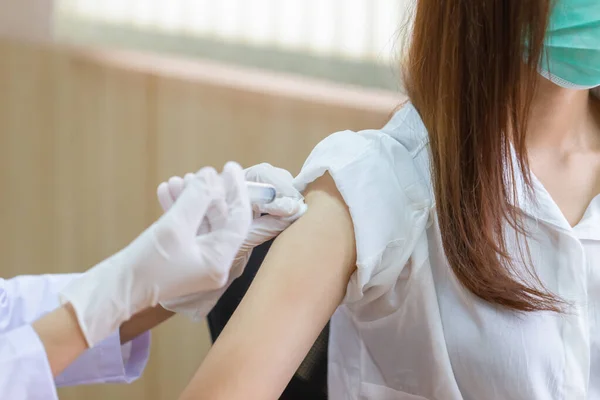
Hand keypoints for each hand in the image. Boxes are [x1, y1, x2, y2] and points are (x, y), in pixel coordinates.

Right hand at [59, 163, 251, 346]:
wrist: (113, 291)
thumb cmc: (146, 265)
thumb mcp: (174, 226)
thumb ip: (197, 198)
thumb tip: (211, 174)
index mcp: (220, 261)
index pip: (239, 220)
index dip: (236, 191)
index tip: (229, 167)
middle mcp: (213, 262)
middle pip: (220, 218)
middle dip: (208, 193)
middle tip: (199, 173)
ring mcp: (197, 260)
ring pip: (201, 220)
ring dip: (191, 198)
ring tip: (176, 180)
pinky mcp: (180, 256)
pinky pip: (186, 227)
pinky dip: (178, 208)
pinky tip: (165, 190)